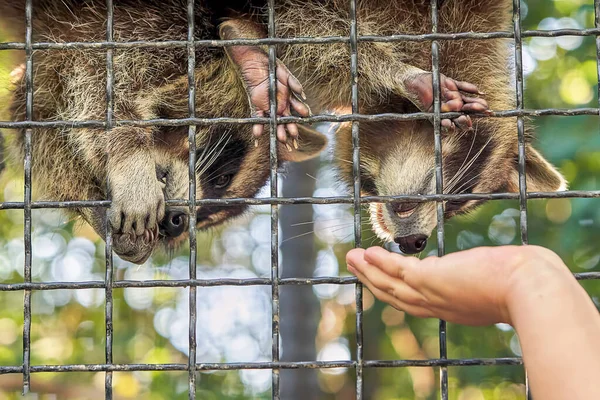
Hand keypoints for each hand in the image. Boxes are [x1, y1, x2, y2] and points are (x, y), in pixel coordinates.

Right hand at [346, 245, 566, 325]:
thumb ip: (489, 273)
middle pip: (397, 296)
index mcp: (453, 307)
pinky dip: (379, 263)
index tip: (384, 278)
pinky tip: (366, 253)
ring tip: (351, 258)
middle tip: (355, 267)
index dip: (396, 290)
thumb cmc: (526, 281)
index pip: (417, 301)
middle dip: (373, 281)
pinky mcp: (430, 280)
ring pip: (391, 285)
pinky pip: (396, 271)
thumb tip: (499, 262)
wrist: (530, 288)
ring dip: (368, 272)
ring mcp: (433, 295)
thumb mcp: (500, 278)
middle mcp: (439, 306)